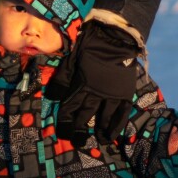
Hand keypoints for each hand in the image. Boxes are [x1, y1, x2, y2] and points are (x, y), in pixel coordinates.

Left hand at [48, 20, 138, 144]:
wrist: (117, 36)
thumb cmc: (91, 44)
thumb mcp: (71, 58)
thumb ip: (62, 78)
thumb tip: (52, 97)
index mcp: (81, 84)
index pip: (69, 108)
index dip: (65, 121)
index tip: (62, 133)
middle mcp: (96, 93)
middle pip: (85, 115)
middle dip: (79, 129)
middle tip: (78, 142)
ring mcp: (112, 94)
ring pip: (104, 118)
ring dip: (100, 130)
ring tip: (98, 141)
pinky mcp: (125, 93)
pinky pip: (122, 114)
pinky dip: (117, 126)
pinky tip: (113, 135)